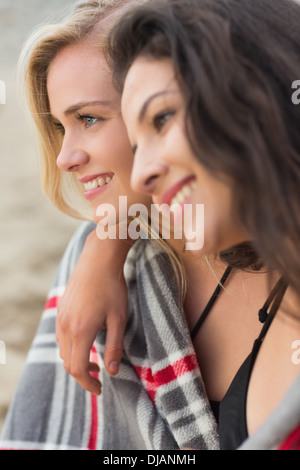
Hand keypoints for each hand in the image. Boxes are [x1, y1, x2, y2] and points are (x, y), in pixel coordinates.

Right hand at [56, 230, 128, 394]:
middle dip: (83, 375)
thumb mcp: (119, 318)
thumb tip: (111, 371)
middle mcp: (66, 326)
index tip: (100, 389)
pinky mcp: (60, 309)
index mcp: (81, 331)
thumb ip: (115, 347)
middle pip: (68, 362)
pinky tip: (86, 340)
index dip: (88, 383)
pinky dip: (71, 346)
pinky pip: (61, 336)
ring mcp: (61, 317)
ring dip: (76, 360)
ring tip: (95, 360)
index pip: (78, 368)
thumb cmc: (113, 287)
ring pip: (63, 350)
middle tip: (99, 377)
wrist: (98, 259)